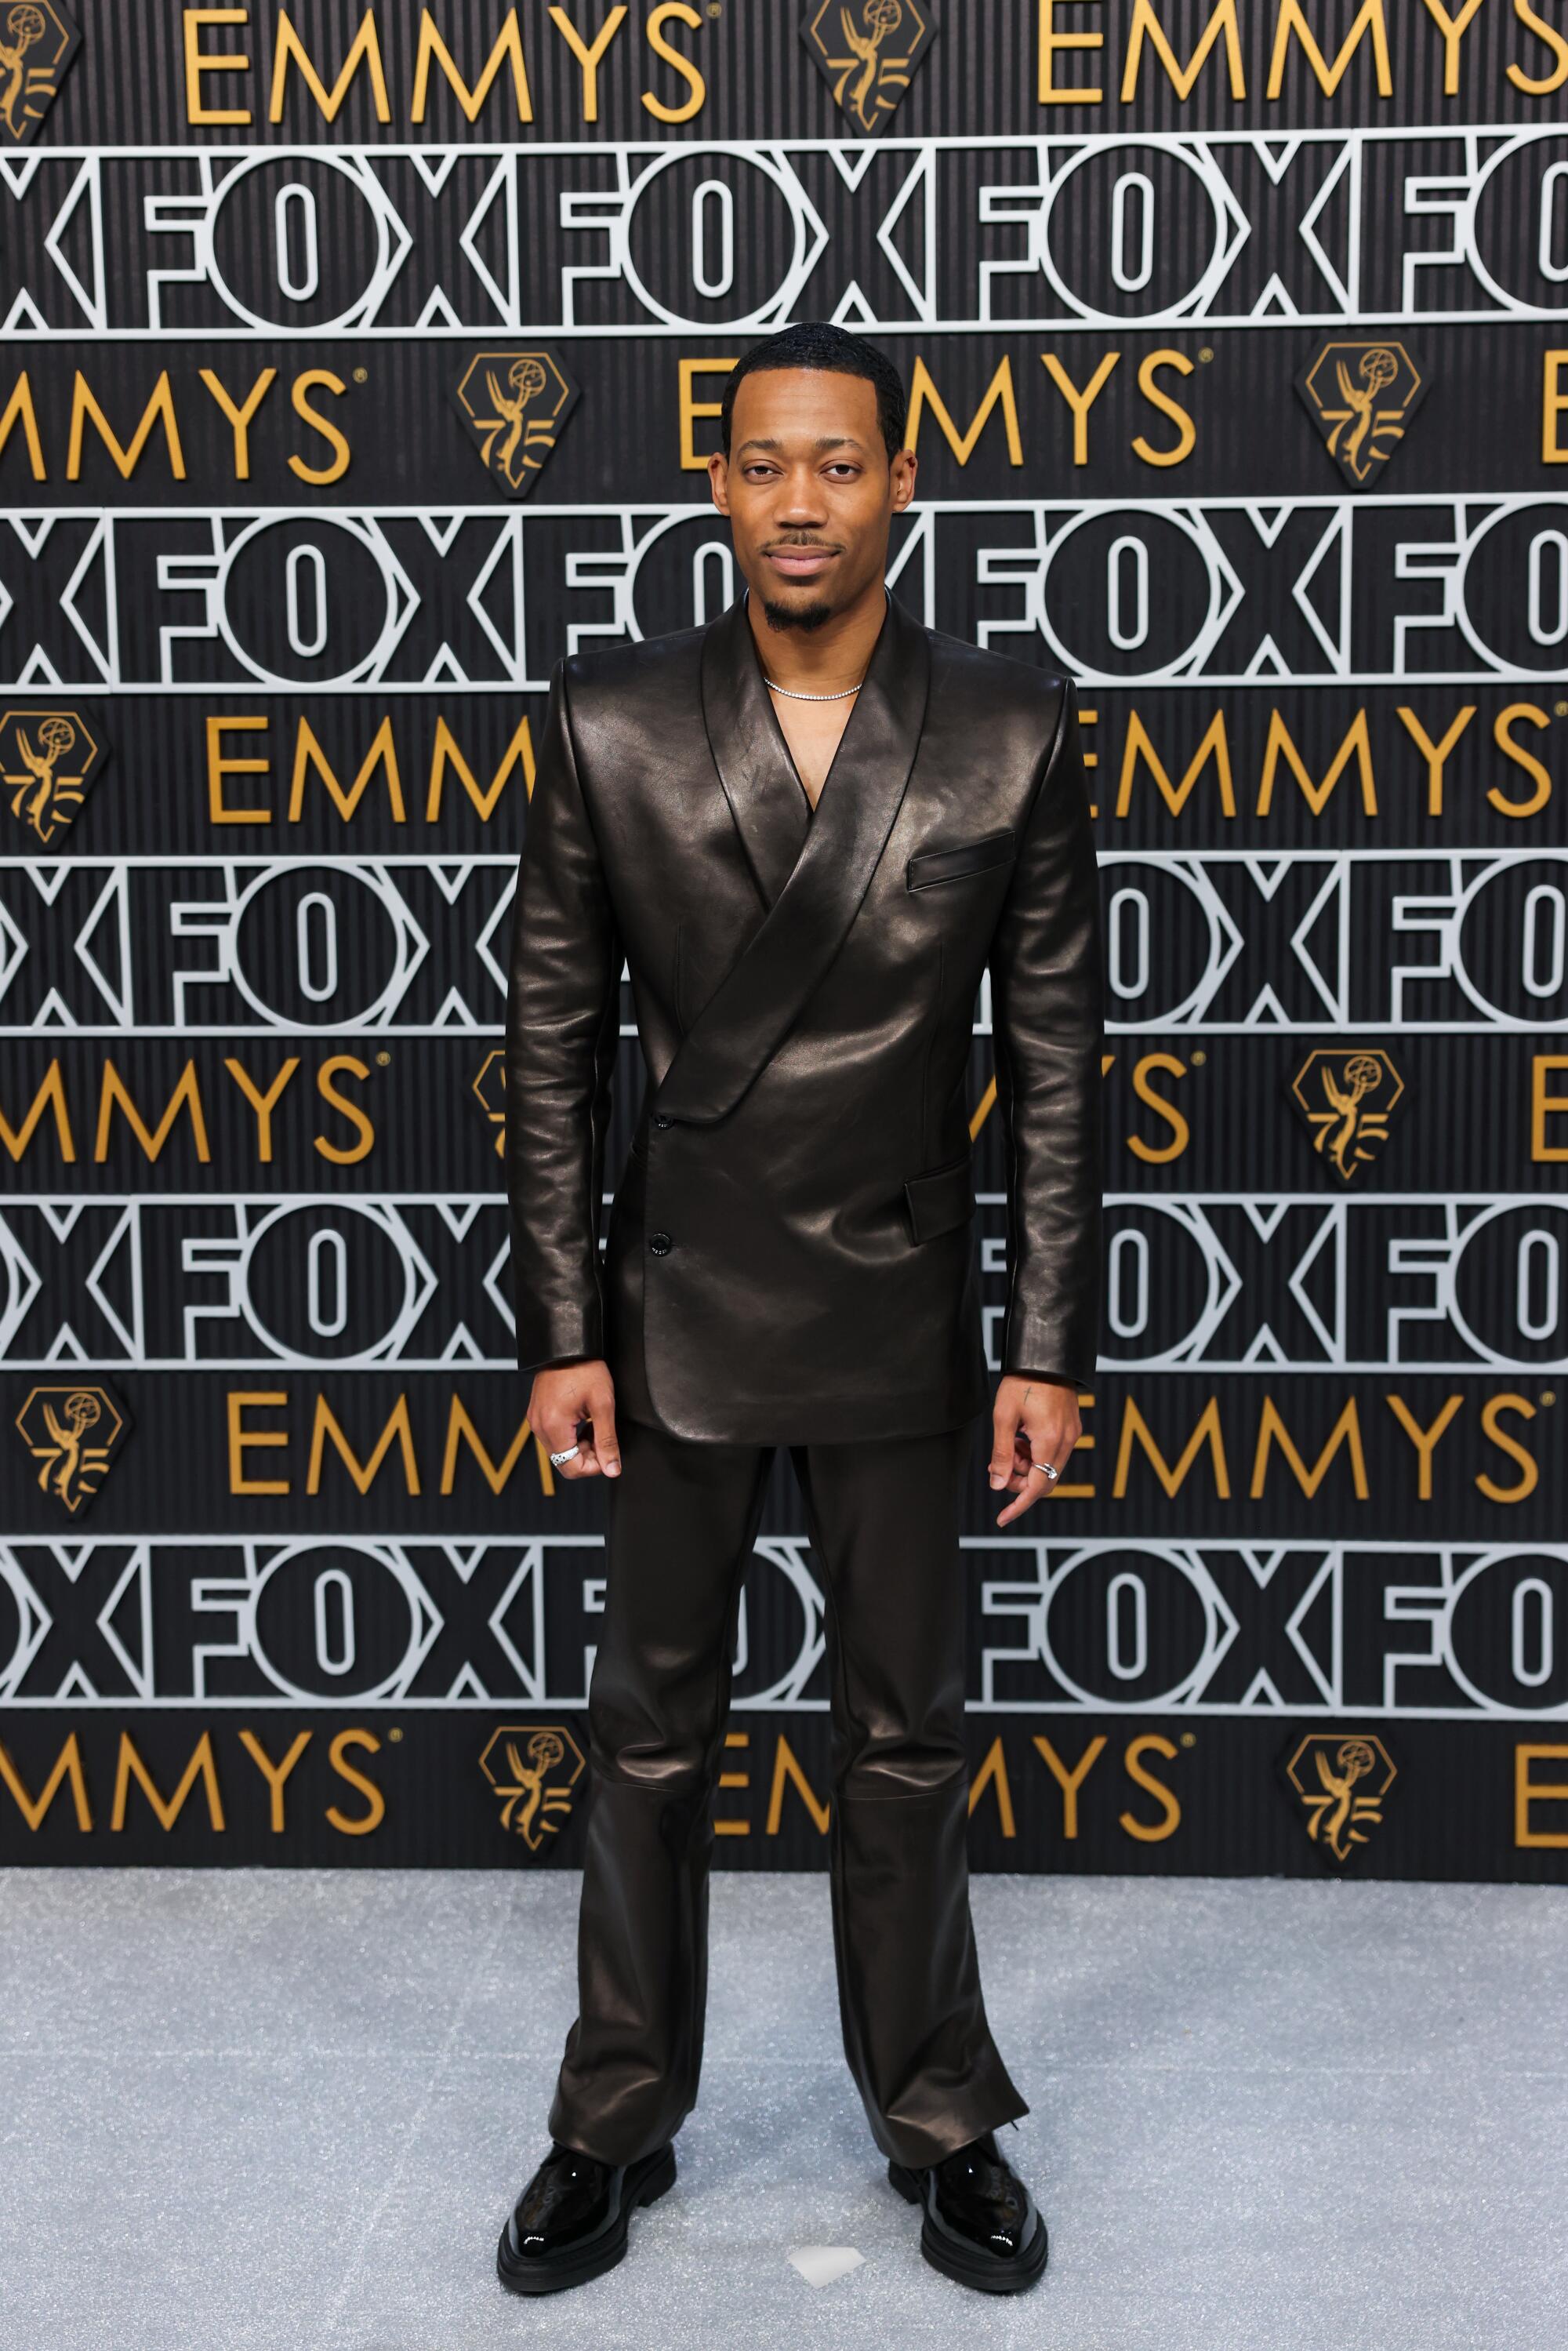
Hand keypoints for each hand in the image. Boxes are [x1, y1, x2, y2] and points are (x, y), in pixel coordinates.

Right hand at [528, 1358, 620, 1479]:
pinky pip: (553, 1437)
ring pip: (559, 1451)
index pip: (572, 1468)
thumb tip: (612, 1469)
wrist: (567, 1346)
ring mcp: (535, 1420)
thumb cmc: (585, 1369)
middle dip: (587, 1456)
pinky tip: (583, 1420)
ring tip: (594, 1425)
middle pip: (564, 1462)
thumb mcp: (603, 1405)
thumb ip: (607, 1441)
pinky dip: (570, 1436)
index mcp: (553, 1427)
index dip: (594, 1467)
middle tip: (602, 1436)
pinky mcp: (537, 1414)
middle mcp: (539, 1427)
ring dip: (579, 1446)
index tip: (608, 1451)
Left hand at [988, 1373, 1080, 1525]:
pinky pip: (1054, 1453)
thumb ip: (1001, 1454)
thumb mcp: (1003, 1418)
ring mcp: (1072, 1435)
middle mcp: (1067, 1441)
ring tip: (1010, 1443)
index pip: (1038, 1488)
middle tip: (999, 1464)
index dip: (1018, 1505)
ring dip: (1027, 1465)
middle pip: (1044, 1480)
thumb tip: (997, 1485)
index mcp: (1050, 1440)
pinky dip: (1036, 1453)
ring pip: (1049, 1467)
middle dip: (1020, 1480)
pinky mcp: (1072, 1427)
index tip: (1002, 1518)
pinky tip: (1022, 1437)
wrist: (1045, 1357)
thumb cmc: (1021, 1382)